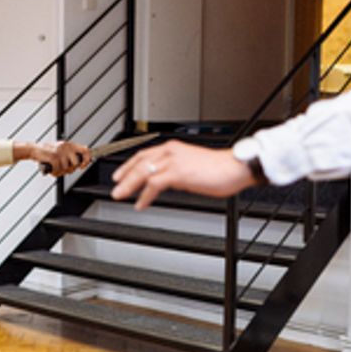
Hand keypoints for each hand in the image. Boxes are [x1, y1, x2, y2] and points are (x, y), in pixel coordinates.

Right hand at [30, 140, 90, 176]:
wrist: (33, 150)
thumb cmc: (47, 152)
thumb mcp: (61, 149)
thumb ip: (71, 154)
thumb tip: (82, 161)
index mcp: (69, 145)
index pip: (85, 150)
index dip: (87, 160)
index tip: (83, 166)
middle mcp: (66, 147)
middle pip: (76, 163)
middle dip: (70, 169)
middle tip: (62, 169)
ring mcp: (60, 152)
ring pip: (67, 168)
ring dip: (60, 171)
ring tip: (54, 167)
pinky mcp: (54, 157)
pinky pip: (58, 169)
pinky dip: (54, 171)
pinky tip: (51, 168)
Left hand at [111, 141, 253, 209]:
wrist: (236, 167)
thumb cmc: (220, 169)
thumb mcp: (193, 166)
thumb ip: (178, 171)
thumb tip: (169, 182)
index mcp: (173, 148)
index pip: (144, 154)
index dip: (129, 165)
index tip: (120, 175)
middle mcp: (171, 151)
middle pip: (140, 163)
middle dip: (124, 176)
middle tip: (114, 188)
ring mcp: (174, 161)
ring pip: (143, 172)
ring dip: (129, 185)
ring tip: (120, 196)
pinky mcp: (178, 173)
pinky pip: (154, 184)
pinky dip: (145, 195)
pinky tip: (141, 204)